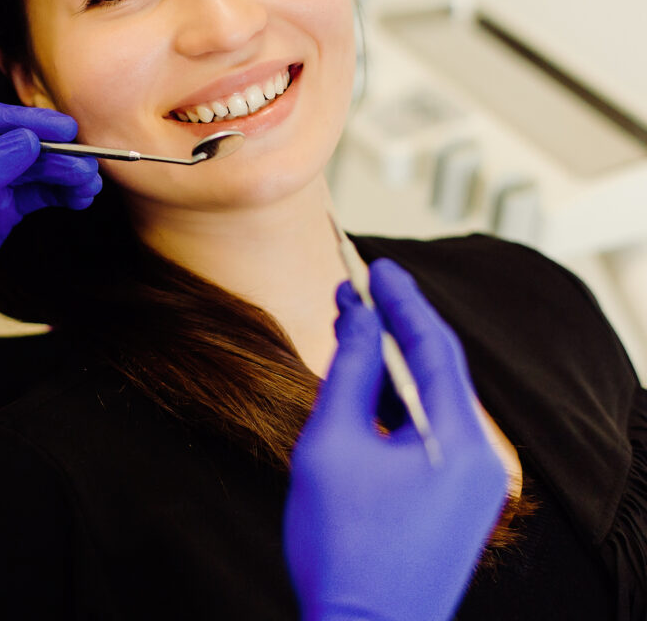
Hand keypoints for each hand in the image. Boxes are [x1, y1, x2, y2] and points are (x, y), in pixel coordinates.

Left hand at [0, 102, 100, 411]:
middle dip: (52, 151)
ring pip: (29, 167)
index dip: (25, 122)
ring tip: (89, 181)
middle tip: (87, 159)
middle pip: (14, 141)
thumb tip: (26, 142)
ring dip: (61, 172)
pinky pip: (32, 195)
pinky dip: (57, 194)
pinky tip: (78, 196)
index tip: (62, 129)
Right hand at [283, 258, 507, 620]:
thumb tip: (355, 314)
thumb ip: (347, 369)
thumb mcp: (331, 442)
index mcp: (460, 442)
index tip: (378, 265)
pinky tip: (366, 382)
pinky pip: (429, 430)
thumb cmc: (342, 546)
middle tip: (362, 286)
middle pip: (439, 369)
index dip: (403, 299)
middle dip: (398, 323)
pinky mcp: (453, 499)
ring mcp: (470, 483)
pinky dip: (398, 399)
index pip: (434, 347)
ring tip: (354, 324)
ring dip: (394, 361)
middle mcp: (479, 459)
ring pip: (433, 399)